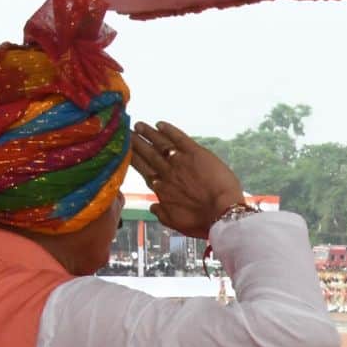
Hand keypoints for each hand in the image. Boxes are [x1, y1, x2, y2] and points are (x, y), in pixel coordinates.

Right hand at [129, 121, 247, 238]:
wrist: (222, 213)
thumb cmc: (202, 222)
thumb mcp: (177, 223)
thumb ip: (162, 214)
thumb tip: (153, 207)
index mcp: (161, 189)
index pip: (143, 170)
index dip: (133, 159)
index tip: (124, 151)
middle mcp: (166, 172)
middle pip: (147, 154)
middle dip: (136, 142)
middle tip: (126, 132)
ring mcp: (180, 161)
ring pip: (160, 143)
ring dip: (148, 133)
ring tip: (139, 125)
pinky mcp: (196, 153)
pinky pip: (179, 138)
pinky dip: (169, 130)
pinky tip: (160, 124)